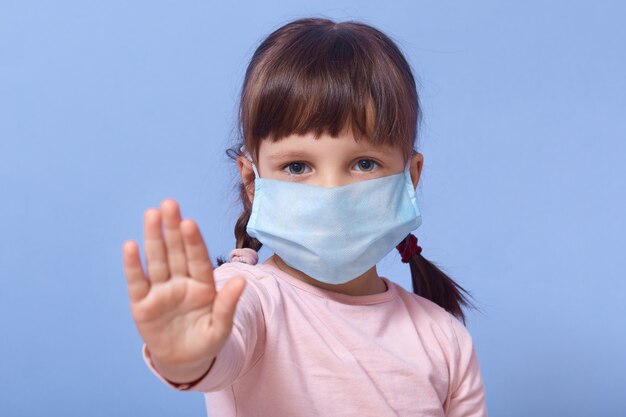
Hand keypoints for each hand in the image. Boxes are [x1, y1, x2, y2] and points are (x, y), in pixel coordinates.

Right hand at [122, 198, 245, 381]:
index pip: (198, 258)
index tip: (190, 222)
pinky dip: (133, 265)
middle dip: (172, 228)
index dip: (194, 241)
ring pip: (157, 260)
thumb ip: (228, 305)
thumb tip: (241, 281)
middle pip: (176, 251)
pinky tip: (130, 246)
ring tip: (151, 214)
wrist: (184, 361)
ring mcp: (161, 291)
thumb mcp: (221, 328)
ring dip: (153, 238)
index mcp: (202, 284)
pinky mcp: (142, 304)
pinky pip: (137, 282)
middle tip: (169, 204)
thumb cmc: (206, 341)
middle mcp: (181, 282)